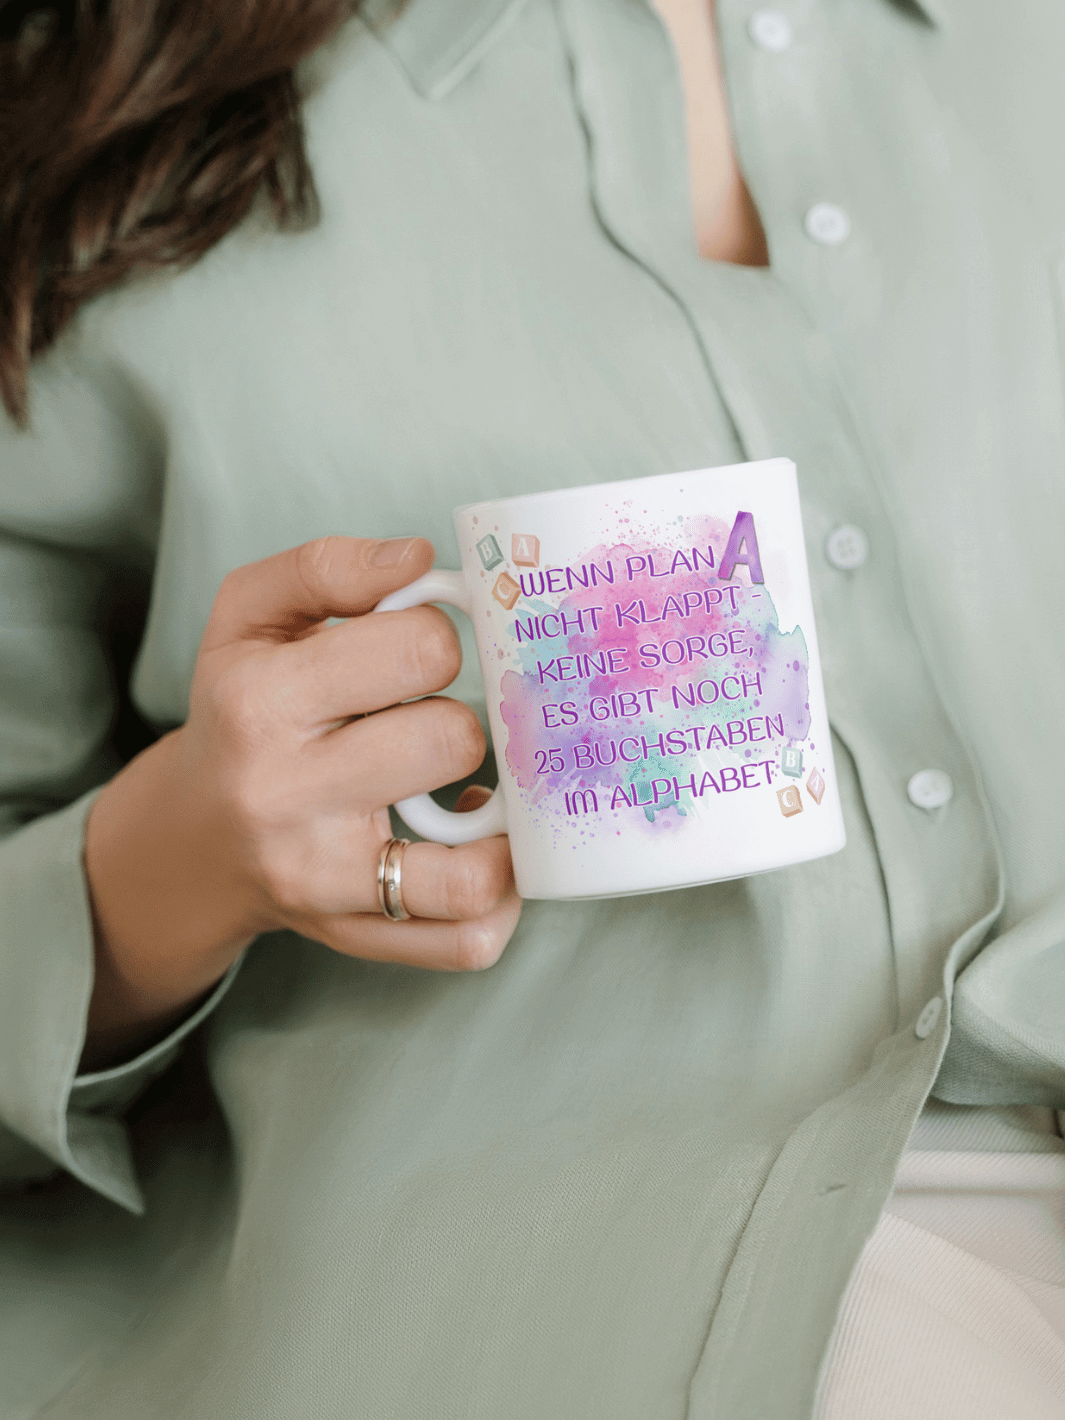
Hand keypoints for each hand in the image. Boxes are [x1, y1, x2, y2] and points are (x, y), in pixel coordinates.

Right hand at [83, 536, 520, 1064]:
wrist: (196, 836)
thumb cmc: (242, 710)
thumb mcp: (251, 616)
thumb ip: (329, 567)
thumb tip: (417, 558)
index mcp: (261, 701)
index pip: (419, 648)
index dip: (439, 639)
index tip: (418, 655)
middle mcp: (286, 796)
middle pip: (451, 741)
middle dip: (461, 719)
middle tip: (430, 721)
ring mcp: (325, 879)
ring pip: (470, 865)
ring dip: (496, 819)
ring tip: (473, 791)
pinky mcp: (356, 934)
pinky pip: (466, 938)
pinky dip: (500, 898)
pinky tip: (482, 852)